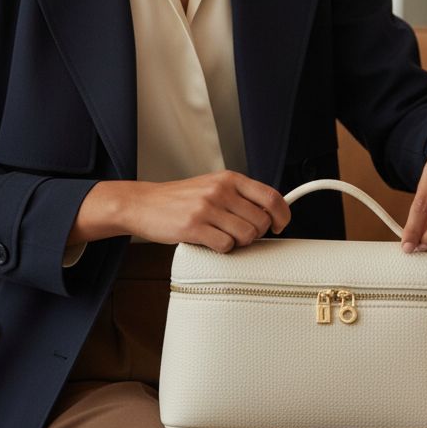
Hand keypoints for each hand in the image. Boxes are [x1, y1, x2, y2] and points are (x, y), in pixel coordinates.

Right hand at [122, 170, 291, 251]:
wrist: (143, 203)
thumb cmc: (179, 199)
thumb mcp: (212, 186)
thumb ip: (239, 196)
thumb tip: (268, 213)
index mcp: (229, 178)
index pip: (270, 196)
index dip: (282, 215)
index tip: (280, 225)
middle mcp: (220, 190)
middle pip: (260, 221)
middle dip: (255, 234)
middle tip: (240, 233)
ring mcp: (207, 208)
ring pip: (246, 235)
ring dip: (238, 242)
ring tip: (222, 236)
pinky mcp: (194, 226)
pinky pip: (225, 246)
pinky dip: (221, 249)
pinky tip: (209, 241)